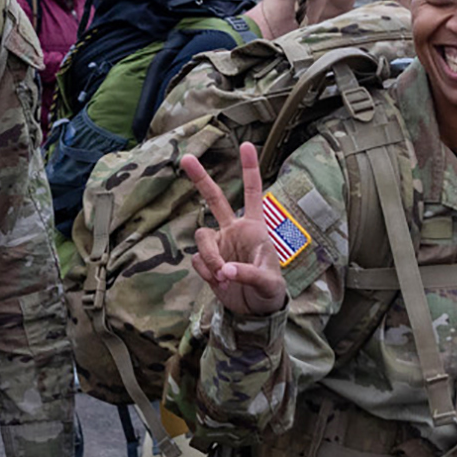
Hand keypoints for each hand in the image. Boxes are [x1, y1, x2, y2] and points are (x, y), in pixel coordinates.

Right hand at [182, 142, 287, 318]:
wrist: (255, 312)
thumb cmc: (270, 291)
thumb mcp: (268, 283)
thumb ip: (248, 273)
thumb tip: (225, 270)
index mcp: (254, 227)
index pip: (252, 193)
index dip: (249, 169)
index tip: (246, 144)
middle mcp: (234, 230)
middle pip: (214, 199)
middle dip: (200, 179)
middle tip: (186, 158)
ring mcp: (218, 245)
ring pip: (202, 237)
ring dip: (210, 256)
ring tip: (223, 275)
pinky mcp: (207, 262)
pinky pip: (197, 260)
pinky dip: (206, 272)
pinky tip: (219, 282)